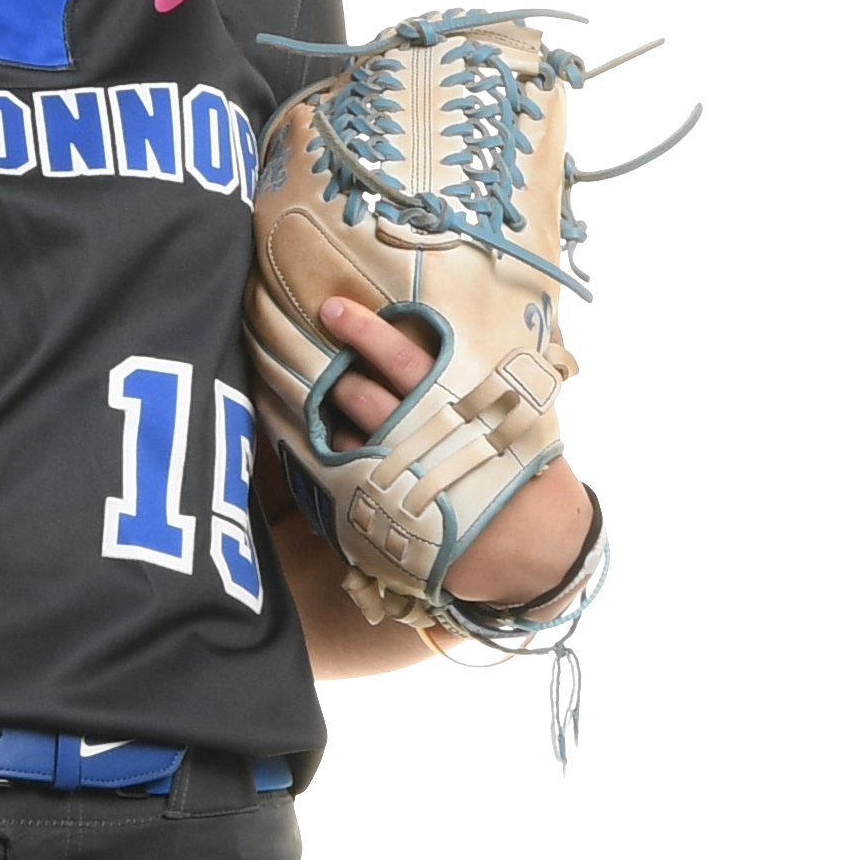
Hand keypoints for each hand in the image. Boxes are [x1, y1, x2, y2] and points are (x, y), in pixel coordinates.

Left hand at [310, 296, 593, 605]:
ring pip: (348, 440)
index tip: (333, 309)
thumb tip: (533, 320)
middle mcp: (425, 440)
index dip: (366, 332)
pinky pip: (346, 484)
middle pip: (364, 397)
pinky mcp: (390, 518)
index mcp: (459, 404)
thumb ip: (512, 372)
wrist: (540, 550)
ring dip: (330, 421)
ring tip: (323, 407)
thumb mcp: (532, 415)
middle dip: (336, 375)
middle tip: (319, 358)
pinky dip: (335, 465)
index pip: (403, 357)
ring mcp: (404, 481)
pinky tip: (330, 455)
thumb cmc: (532, 474)